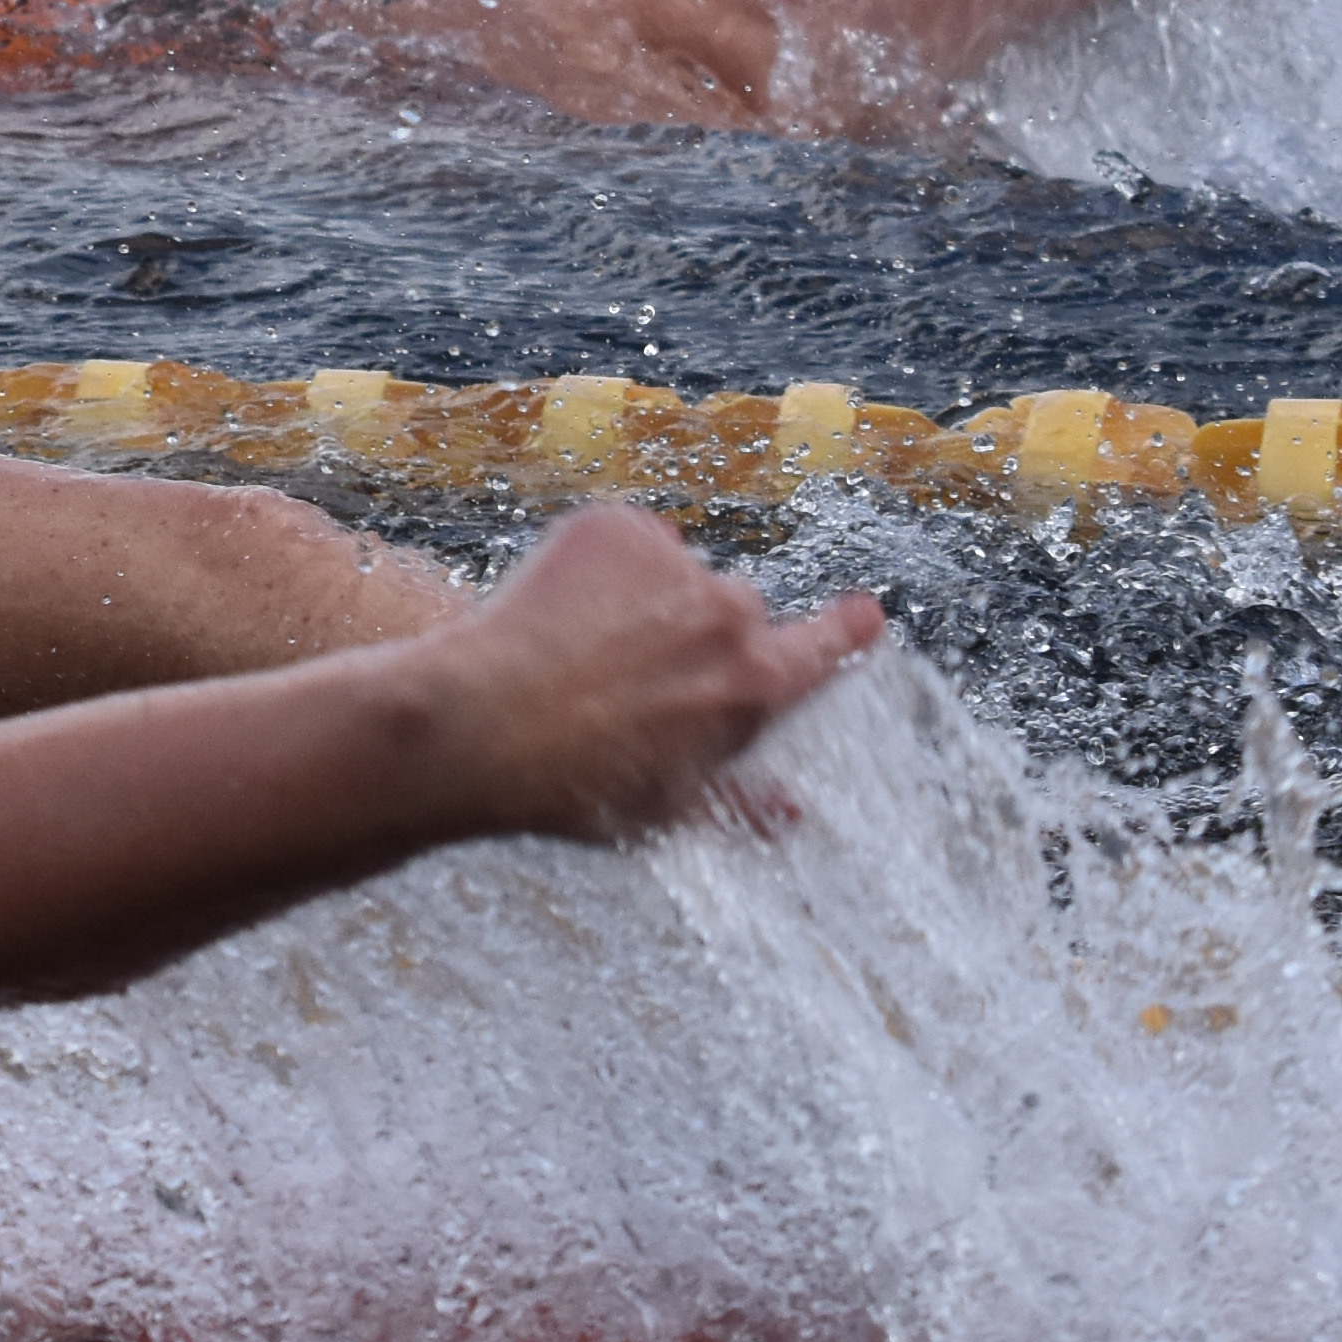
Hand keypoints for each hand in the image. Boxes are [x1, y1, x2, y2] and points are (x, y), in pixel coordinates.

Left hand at [414, 505, 883, 845]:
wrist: (477, 726)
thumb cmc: (573, 784)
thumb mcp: (667, 809)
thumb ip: (740, 801)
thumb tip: (791, 813)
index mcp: (755, 685)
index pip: (826, 646)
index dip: (846, 631)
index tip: (864, 615)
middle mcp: (730, 614)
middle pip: (736, 610)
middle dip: (700, 633)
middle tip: (636, 672)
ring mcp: (675, 564)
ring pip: (675, 573)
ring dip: (647, 597)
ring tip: (580, 649)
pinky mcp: (618, 528)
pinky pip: (626, 540)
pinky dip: (600, 563)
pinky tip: (556, 613)